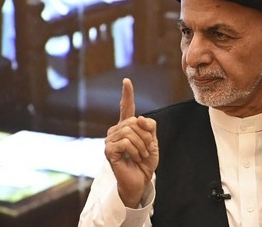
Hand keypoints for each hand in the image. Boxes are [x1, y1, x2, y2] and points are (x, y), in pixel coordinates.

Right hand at [104, 78, 158, 207]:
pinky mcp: (108, 150)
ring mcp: (110, 140)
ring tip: (141, 155)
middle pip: (134, 122)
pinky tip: (134, 158)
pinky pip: (126, 142)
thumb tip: (140, 118)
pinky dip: (135, 150)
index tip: (127, 81)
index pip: (126, 108)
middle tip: (147, 149)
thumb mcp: (153, 141)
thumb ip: (149, 127)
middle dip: (146, 136)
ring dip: (142, 145)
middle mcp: (116, 131)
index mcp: (126, 127)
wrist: (140, 180)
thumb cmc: (145, 161)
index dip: (127, 94)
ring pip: (130, 132)